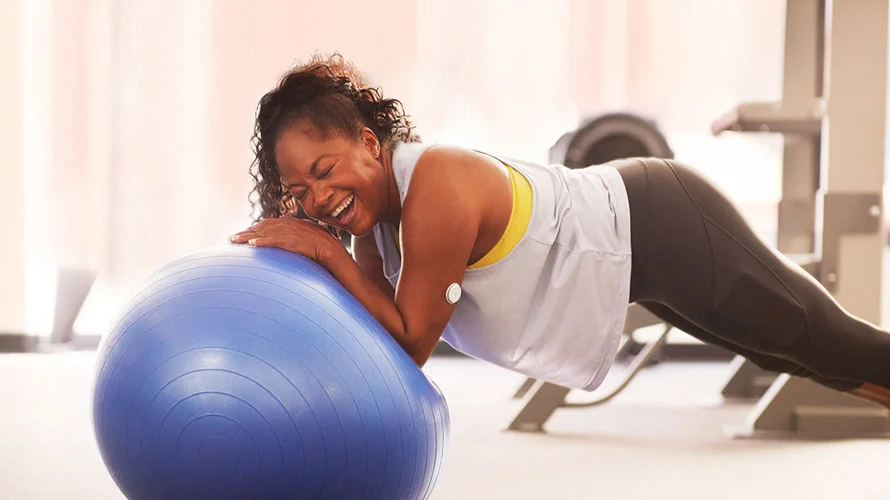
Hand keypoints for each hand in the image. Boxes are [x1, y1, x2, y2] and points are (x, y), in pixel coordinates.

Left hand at [230, 217, 345, 265]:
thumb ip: (300, 256)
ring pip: (276, 232)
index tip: (243, 236)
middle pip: (274, 226)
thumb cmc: (336, 275)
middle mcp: (310, 230)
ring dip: (253, 236)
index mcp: (310, 231)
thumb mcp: (315, 262)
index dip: (260, 229)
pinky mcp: (315, 246)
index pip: (280, 225)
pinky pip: (286, 242)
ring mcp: (313, 237)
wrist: (355, 278)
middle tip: (232, 239)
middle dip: (251, 231)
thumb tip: (285, 262)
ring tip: (236, 241)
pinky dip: (267, 242)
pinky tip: (253, 246)